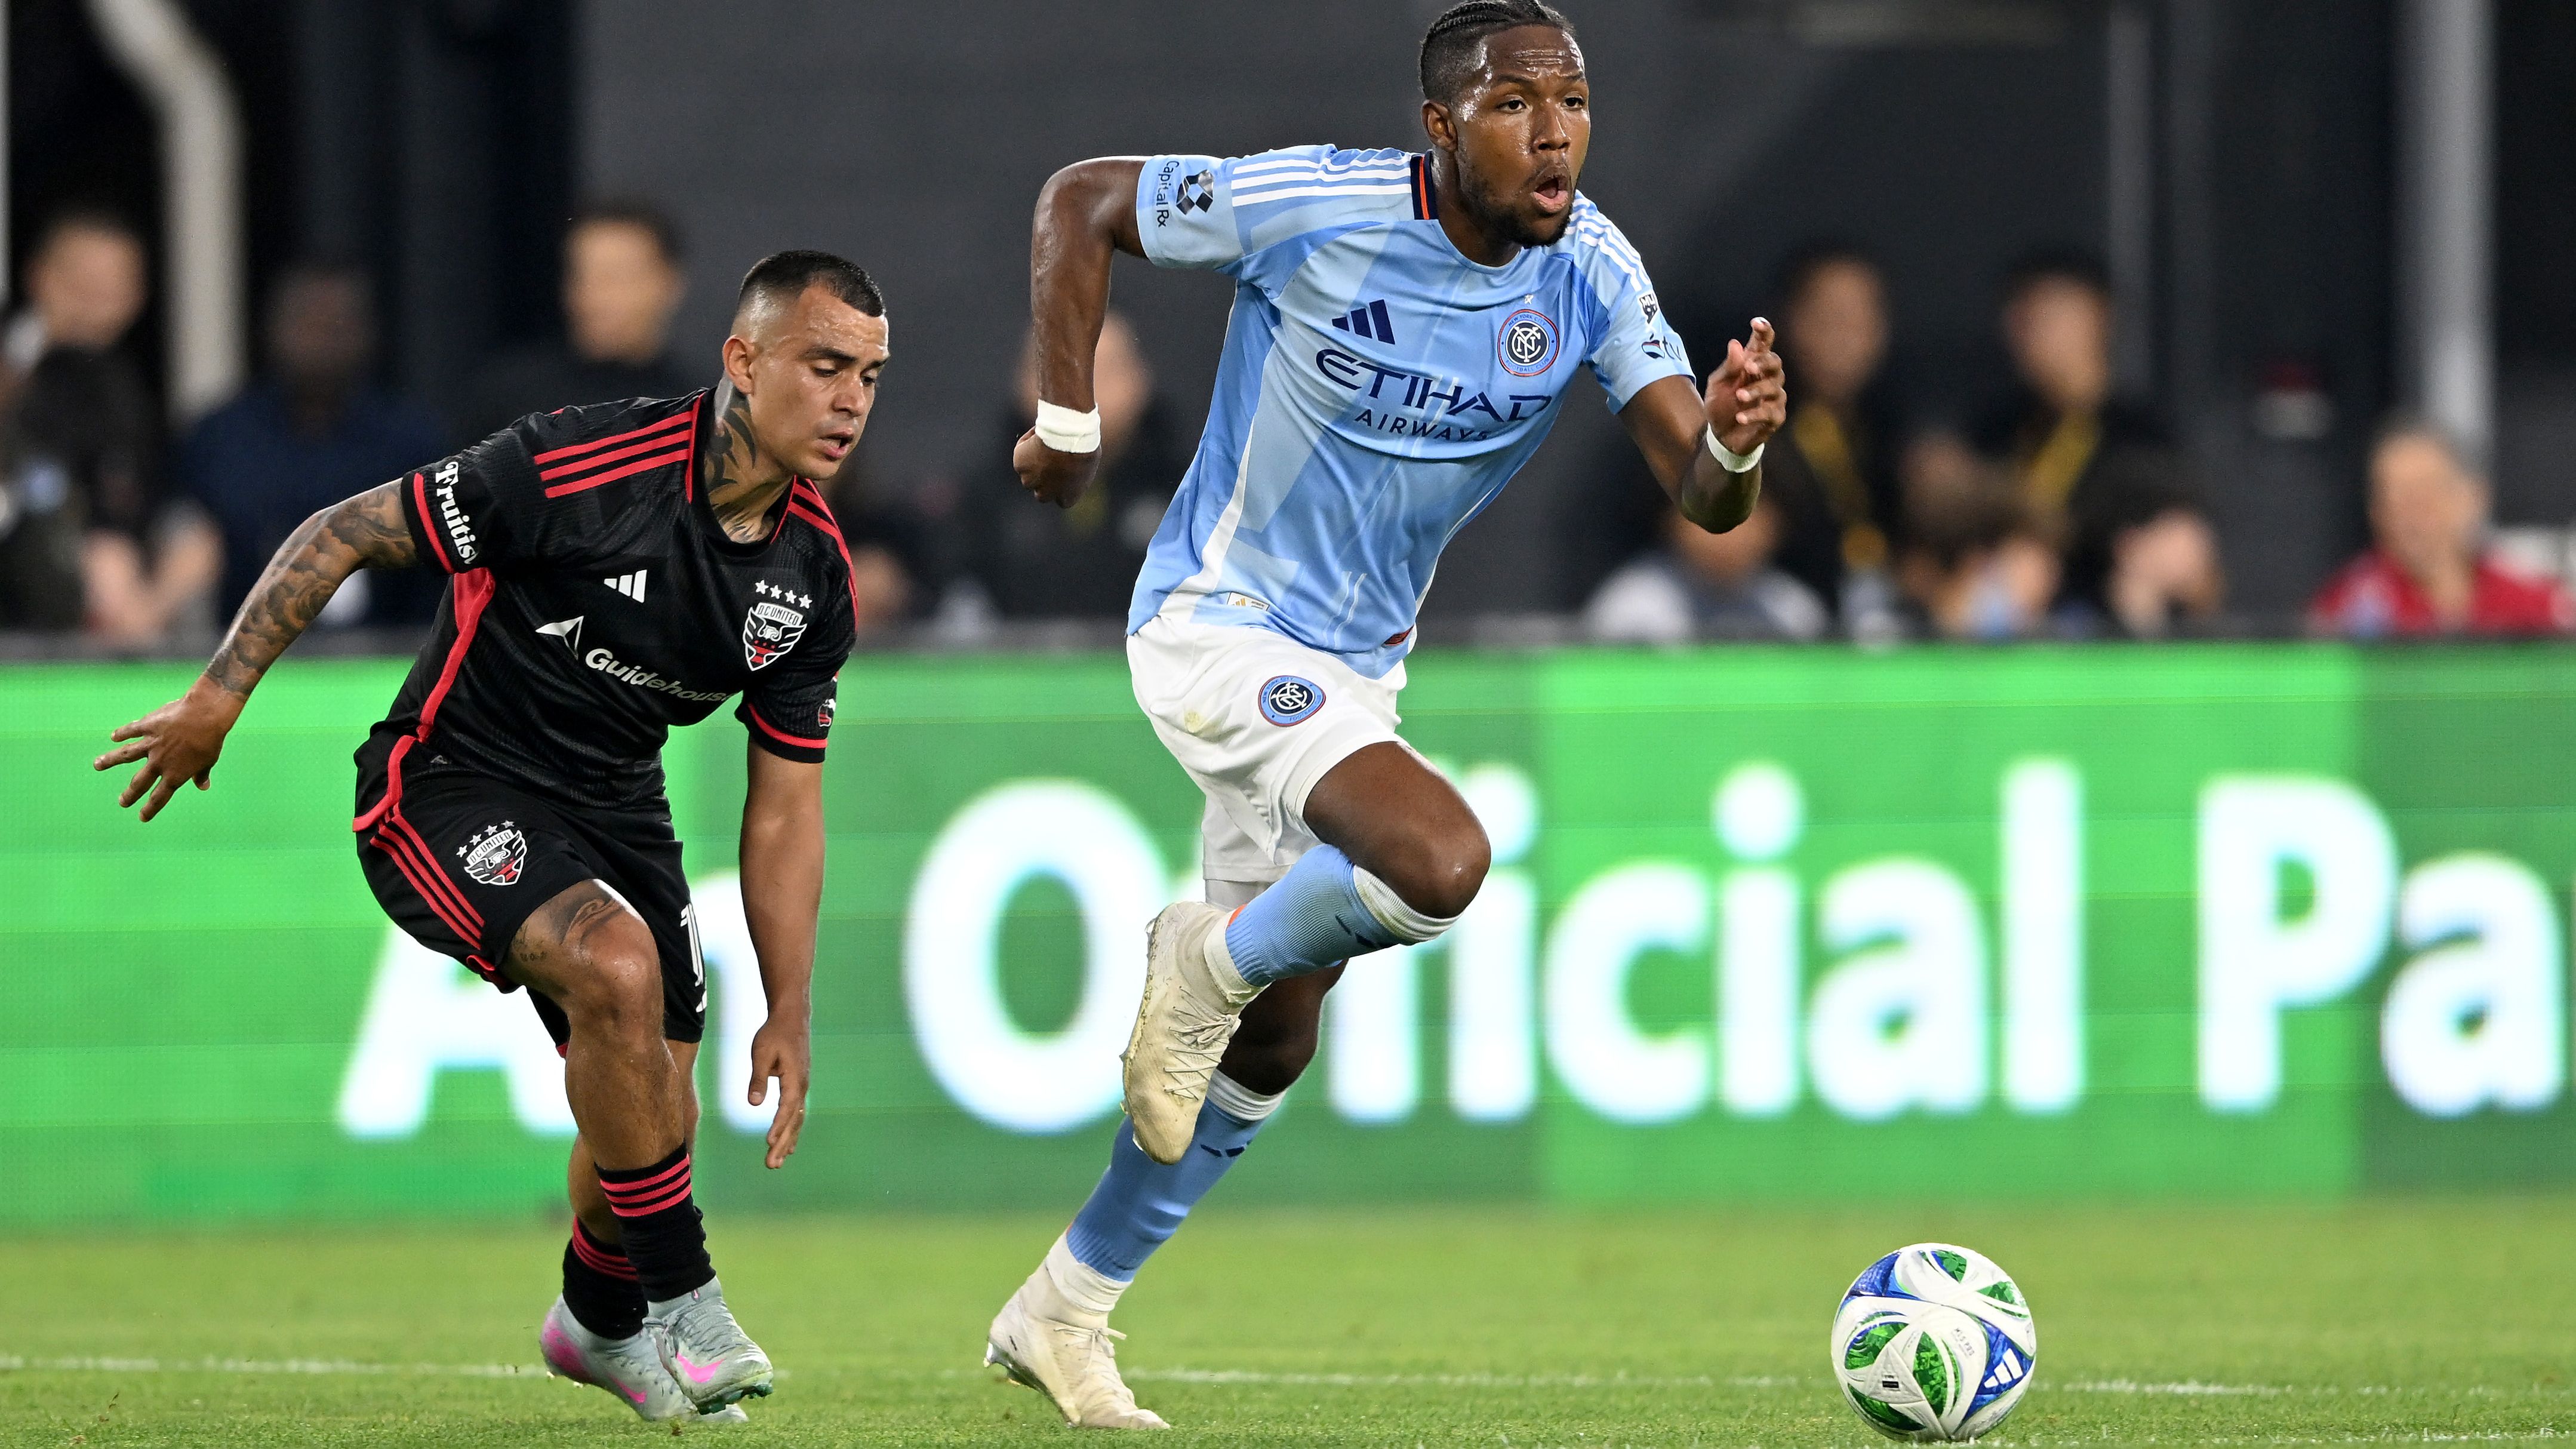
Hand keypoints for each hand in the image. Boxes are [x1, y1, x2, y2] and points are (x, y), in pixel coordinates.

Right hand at [93, 676, 244, 820]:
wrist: (206, 715)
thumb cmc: (211, 739)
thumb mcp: (209, 760)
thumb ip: (201, 774)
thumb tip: (203, 787)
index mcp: (175, 774)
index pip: (159, 797)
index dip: (150, 809)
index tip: (142, 817)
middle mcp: (159, 762)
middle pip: (139, 782)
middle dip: (130, 794)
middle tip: (122, 802)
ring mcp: (151, 744)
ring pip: (125, 755)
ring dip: (110, 760)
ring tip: (97, 765)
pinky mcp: (148, 726)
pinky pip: (131, 730)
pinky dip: (122, 733)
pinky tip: (114, 736)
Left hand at [746, 1011, 811, 1169]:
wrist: (791, 1018)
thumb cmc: (774, 1033)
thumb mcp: (760, 1053)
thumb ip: (757, 1078)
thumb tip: (754, 1103)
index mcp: (794, 1080)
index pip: (786, 1109)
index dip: (778, 1127)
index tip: (768, 1143)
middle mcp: (802, 1087)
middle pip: (793, 1121)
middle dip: (783, 1144)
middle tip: (772, 1165)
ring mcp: (802, 1088)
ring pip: (796, 1121)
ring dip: (787, 1142)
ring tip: (778, 1162)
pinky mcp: (798, 1087)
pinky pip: (796, 1114)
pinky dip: (791, 1131)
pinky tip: (788, 1145)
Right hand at [1012, 429, 1099, 509]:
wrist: (1069, 439)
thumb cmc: (1084, 449)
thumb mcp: (1088, 467)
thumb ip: (1076, 475)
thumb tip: (1070, 468)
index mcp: (1067, 498)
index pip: (1061, 499)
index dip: (1061, 487)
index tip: (1063, 474)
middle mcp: (1046, 495)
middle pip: (1041, 493)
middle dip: (1044, 480)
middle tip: (1050, 461)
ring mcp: (1030, 481)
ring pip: (1028, 475)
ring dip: (1033, 464)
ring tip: (1045, 444)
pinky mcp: (1019, 466)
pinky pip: (1021, 455)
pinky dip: (1026, 446)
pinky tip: (1038, 436)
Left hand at [1704, 317, 1787, 455]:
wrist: (1721, 435)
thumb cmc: (1721, 404)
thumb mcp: (1717, 384)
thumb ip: (1728, 367)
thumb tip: (1735, 344)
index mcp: (1753, 364)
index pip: (1763, 343)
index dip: (1764, 331)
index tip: (1757, 323)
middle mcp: (1767, 377)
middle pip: (1775, 362)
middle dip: (1764, 363)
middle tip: (1748, 368)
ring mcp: (1774, 397)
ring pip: (1774, 387)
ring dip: (1756, 391)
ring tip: (1739, 396)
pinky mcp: (1775, 417)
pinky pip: (1770, 412)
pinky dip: (1754, 414)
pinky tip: (1740, 417)